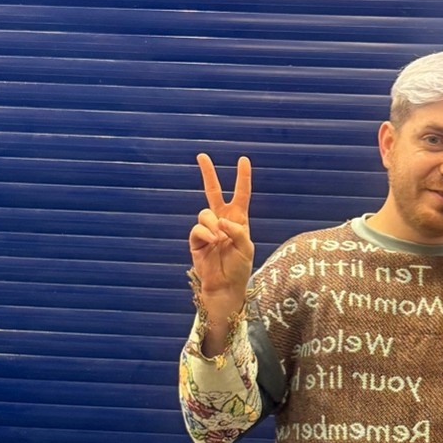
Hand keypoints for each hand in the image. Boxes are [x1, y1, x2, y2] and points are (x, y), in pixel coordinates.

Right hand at [189, 153, 253, 348]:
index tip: (243, 159)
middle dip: (208, 174)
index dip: (242, 177)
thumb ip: (237, 231)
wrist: (225, 287)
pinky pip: (197, 229)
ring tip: (218, 240)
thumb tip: (220, 221)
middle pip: (213, 192)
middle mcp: (222, 221)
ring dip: (212, 225)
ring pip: (205, 213)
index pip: (240, 194)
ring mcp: (208, 229)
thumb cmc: (240, 268)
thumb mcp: (246, 247)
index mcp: (238, 220)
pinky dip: (206, 234)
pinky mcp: (196, 240)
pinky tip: (212, 243)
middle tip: (201, 156)